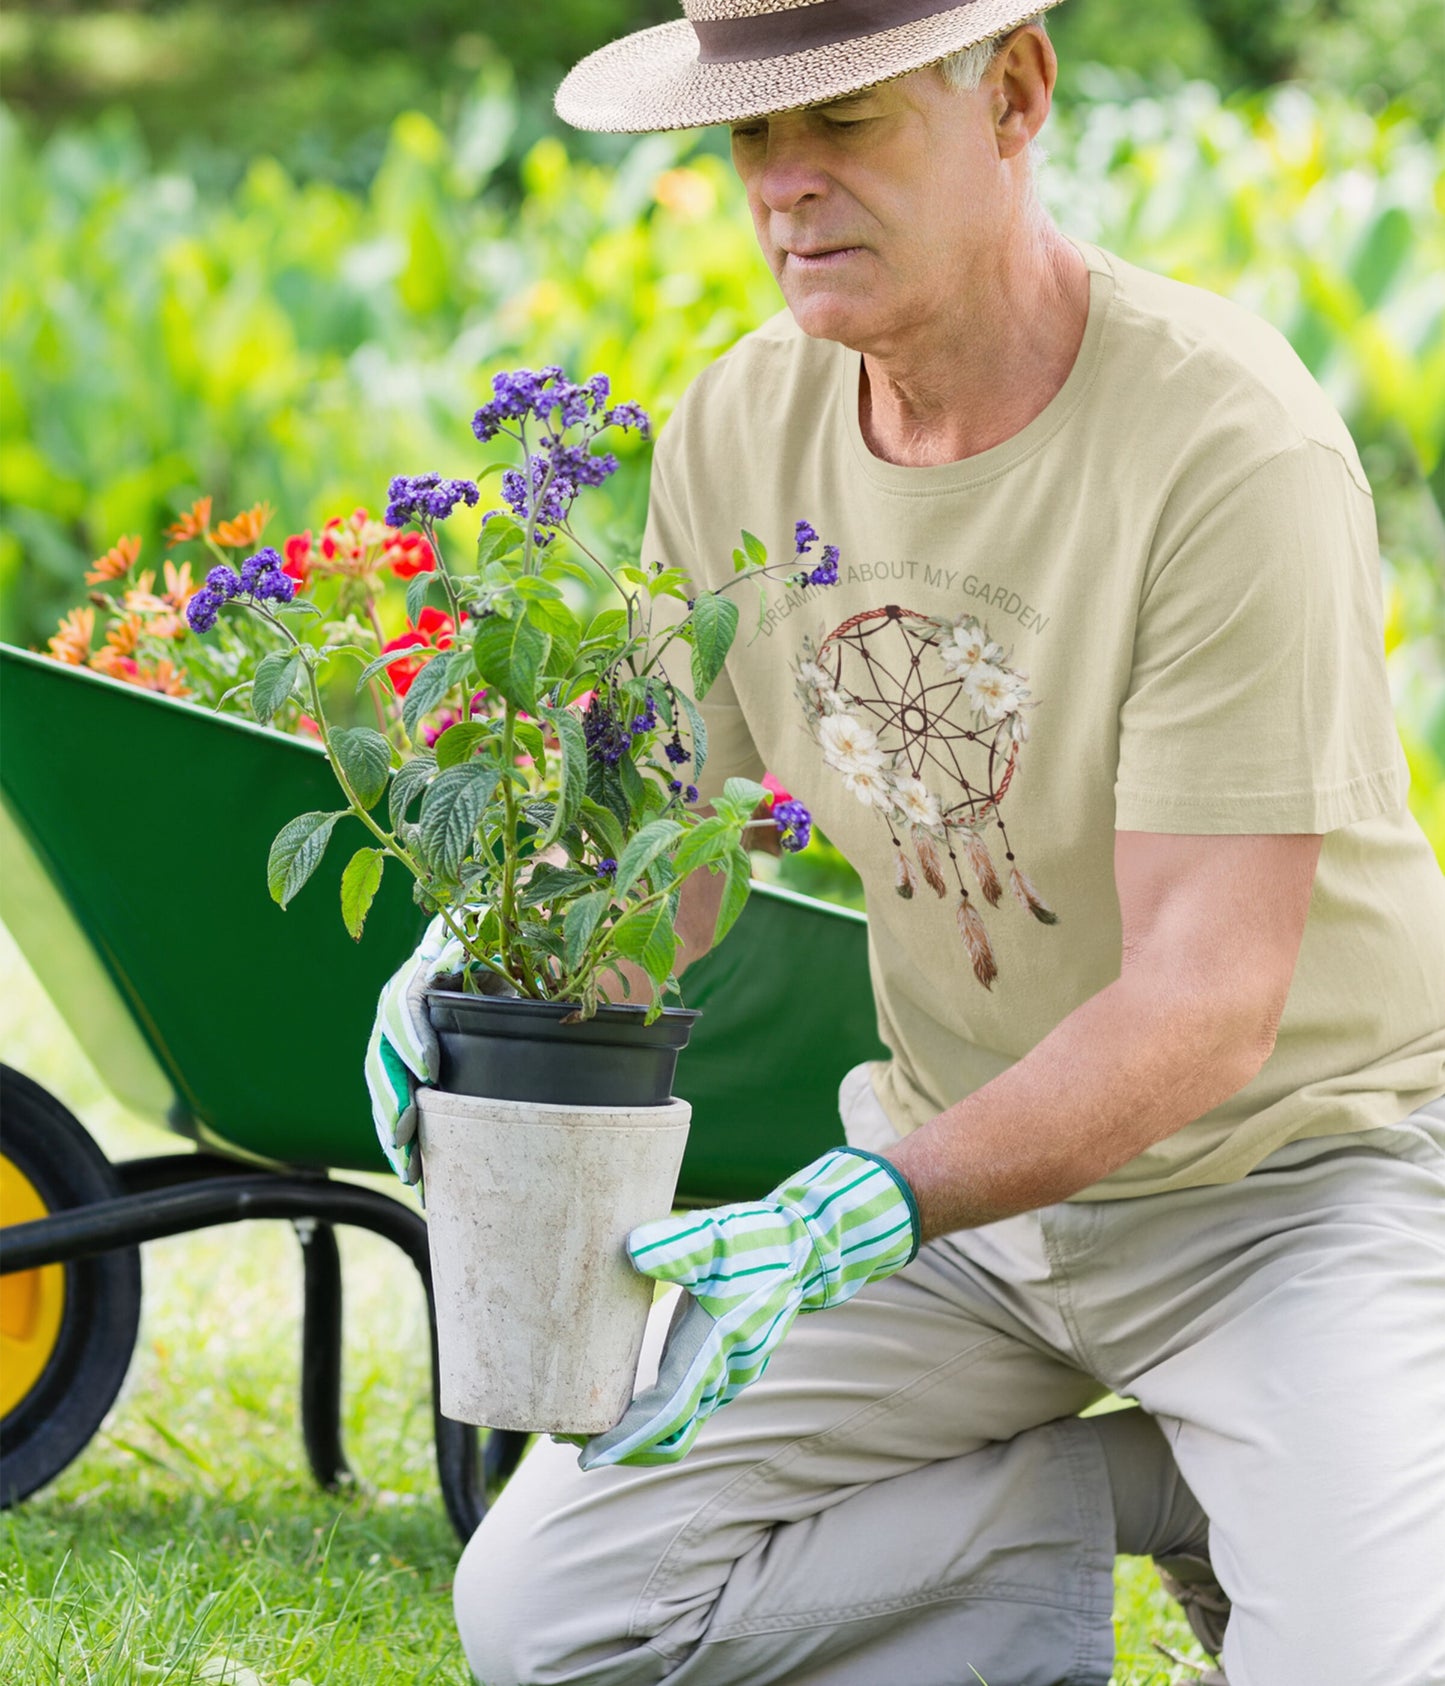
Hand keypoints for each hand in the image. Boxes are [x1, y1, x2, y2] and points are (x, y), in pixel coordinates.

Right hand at [363, 910, 512, 1182]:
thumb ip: (485, 957)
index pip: (405, 1003)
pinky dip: (397, 1132)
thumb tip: (462, 965)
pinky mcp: (404, 1058)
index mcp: (422, 971)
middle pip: (384, 1052)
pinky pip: (391, 1097)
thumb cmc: (498, 947)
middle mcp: (400, 1003)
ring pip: (382, 1081)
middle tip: (405, 1134)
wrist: (486, 944)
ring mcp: (397, 1033)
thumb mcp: (497, 946)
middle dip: (393, 1097)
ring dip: (390, 1125)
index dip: (413, 1038)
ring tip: (406, 1167)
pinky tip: (410, 1169)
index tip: (429, 1073)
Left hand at [576, 1147, 919, 1469]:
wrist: (806, 1249)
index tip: (585, 1455)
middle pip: (668, 1434)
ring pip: (676, 1424)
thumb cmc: (759, 1242)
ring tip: (581, 1423)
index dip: (627, 1440)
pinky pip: (683, 1407)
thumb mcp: (715, 1237)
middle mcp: (721, 1374)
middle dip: (620, 1445)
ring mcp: (724, 1374)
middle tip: (565, 1438)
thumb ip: (676, 1246)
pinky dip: (650, 1416)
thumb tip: (632, 1250)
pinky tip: (619, 1398)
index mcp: (714, 1350)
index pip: (666, 1416)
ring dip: (634, 1433)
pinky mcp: (720, 1363)